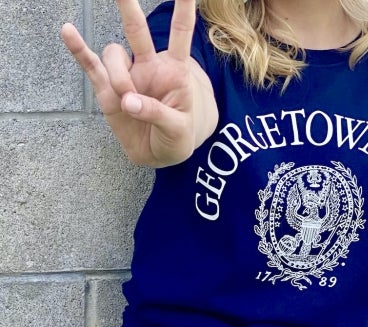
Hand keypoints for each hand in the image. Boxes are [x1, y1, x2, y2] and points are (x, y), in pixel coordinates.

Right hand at [61, 0, 217, 166]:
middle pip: (138, 32)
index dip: (183, 12)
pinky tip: (68, 32)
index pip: (180, 36)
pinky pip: (90, 66)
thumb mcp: (178, 128)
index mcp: (175, 71)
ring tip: (128, 102)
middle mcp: (149, 67)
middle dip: (129, 10)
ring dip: (119, 76)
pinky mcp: (107, 89)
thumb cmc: (176, 136)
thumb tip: (128, 100)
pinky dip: (78, 49)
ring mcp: (127, 76)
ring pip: (114, 56)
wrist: (158, 154)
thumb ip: (156, 112)